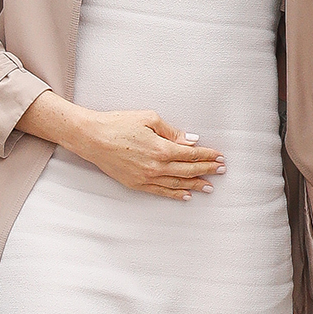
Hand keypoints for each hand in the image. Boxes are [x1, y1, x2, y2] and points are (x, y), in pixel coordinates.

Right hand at [73, 109, 224, 198]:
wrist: (91, 138)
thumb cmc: (118, 124)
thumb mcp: (148, 118)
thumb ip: (171, 131)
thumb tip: (189, 140)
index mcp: (161, 148)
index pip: (191, 154)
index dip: (207, 155)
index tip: (219, 157)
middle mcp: (156, 166)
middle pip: (188, 169)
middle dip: (207, 170)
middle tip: (221, 170)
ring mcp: (146, 178)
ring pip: (177, 183)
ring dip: (195, 185)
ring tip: (209, 187)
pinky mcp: (136, 184)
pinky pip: (161, 191)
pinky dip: (175, 194)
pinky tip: (186, 195)